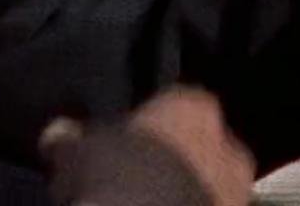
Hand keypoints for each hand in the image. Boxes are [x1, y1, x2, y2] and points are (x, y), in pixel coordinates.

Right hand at [40, 88, 254, 205]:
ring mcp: (241, 191)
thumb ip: (70, 139)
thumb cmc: (115, 177)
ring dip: (186, 194)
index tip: (127, 142)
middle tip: (140, 179)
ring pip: (209, 185)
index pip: (173, 103)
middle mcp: (228, 143)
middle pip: (199, 147)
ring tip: (148, 204)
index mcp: (193, 105)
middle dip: (174, 162)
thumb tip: (58, 134)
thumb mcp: (74, 151)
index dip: (148, 124)